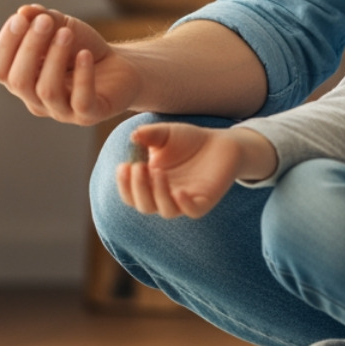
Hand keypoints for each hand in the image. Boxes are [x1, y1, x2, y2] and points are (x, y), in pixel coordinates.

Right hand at [0, 4, 141, 124]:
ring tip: (67, 32)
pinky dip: (82, 76)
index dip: (5, 45)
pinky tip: (84, 54)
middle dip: (30, 47)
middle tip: (46, 21)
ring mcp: (62, 111)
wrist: (121, 66)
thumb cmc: (83, 48)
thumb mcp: (63, 27)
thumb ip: (43, 18)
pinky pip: (81, 100)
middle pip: (19, 81)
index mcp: (22, 81)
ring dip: (55, 58)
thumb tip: (24, 11)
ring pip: (47, 90)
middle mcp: (36, 101)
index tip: (20, 18)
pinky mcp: (89, 115)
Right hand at [116, 123, 245, 219]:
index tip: (124, 165)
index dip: (124, 184)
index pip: (130, 194)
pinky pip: (193, 211)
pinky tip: (179, 191)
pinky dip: (184, 204)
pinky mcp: (204, 201)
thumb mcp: (166, 134)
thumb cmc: (189, 140)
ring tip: (159, 172)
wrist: (220, 142)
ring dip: (158, 194)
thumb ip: (149, 134)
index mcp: (150, 184)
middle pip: (144, 206)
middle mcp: (165, 196)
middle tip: (138, 167)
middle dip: (138, 188)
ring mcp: (185, 200)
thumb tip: (133, 137)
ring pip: (166, 211)